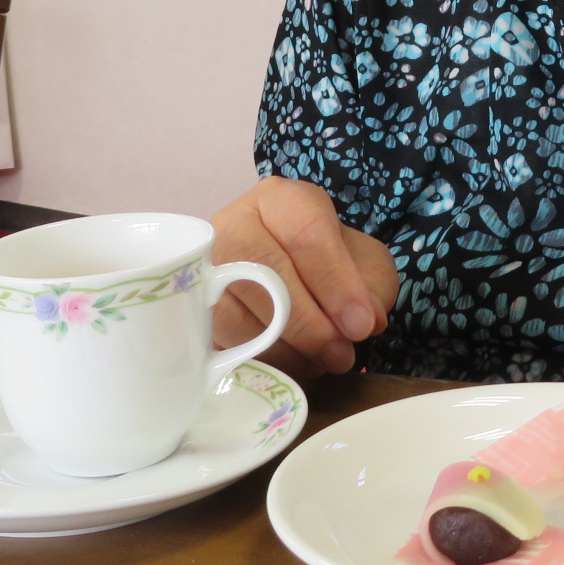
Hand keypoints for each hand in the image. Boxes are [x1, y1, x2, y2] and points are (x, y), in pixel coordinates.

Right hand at [210, 176, 398, 377]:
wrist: (291, 279)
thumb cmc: (328, 266)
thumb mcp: (364, 265)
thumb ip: (371, 287)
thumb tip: (362, 321)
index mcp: (280, 199)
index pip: (305, 232)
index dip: (335, 281)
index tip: (360, 324)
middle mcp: (233, 223)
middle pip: (262, 270)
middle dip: (307, 321)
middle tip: (340, 353)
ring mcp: (205, 266)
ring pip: (235, 310)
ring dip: (283, 347)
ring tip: (320, 361)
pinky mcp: (192, 310)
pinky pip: (220, 341)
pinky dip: (260, 359)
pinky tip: (292, 364)